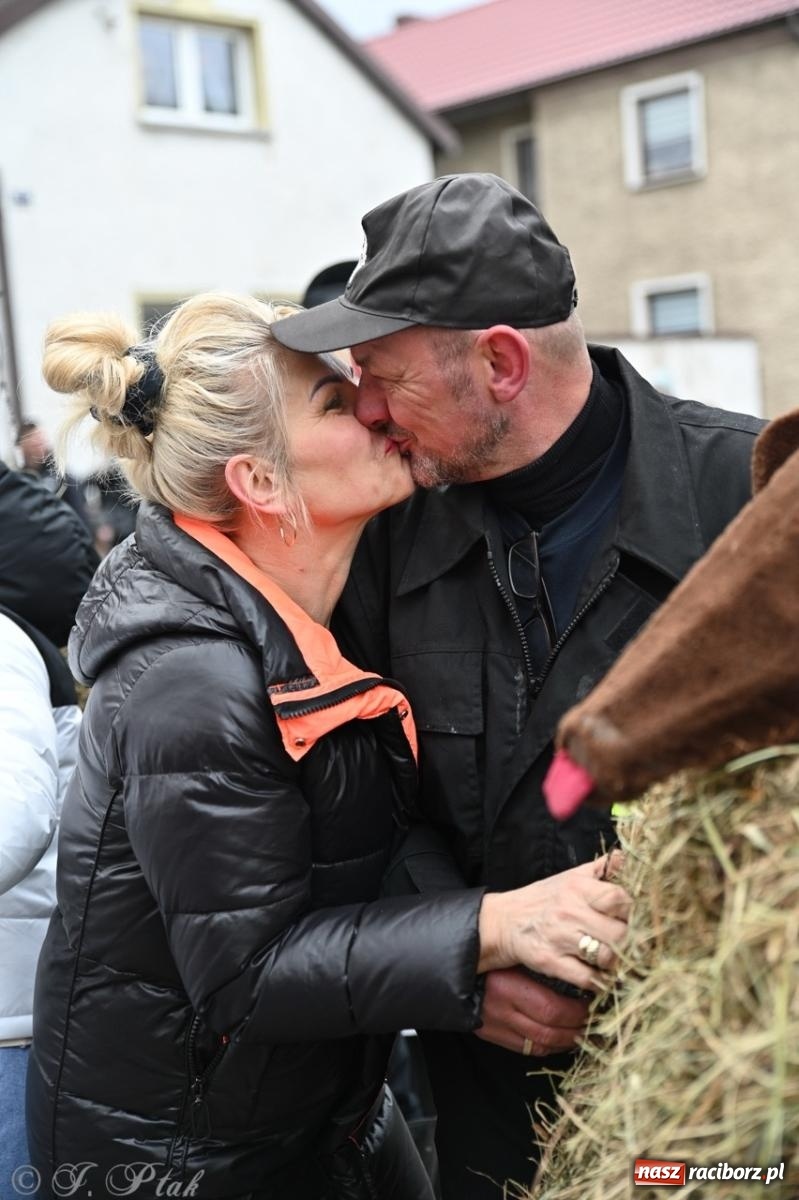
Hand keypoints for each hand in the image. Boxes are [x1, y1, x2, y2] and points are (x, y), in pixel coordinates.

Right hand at [474, 966, 588, 1054]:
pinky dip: (549, 1047)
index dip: (577, 1012)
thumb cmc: (489, 955)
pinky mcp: (493, 1035)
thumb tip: (578, 973)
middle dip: (577, 1029)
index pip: (552, 1008)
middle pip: (549, 1031)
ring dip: (567, 1042)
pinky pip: (527, 1049)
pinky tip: (562, 1039)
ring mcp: (496, 1027)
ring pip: (541, 1045)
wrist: (453, 968)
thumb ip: (540, 965)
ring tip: (584, 1032)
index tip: (592, 1003)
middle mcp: (502, 1010)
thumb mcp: (513, 955)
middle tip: (595, 1021)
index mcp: (509, 986)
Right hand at [477, 851, 629, 992]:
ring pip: (606, 957)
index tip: (632, 918)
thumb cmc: (546, 898)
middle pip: (619, 932)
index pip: (619, 898)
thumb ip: (602, 868)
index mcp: (578, 887)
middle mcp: (569, 911)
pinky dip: (599, 980)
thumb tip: (625, 856)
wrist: (506, 920)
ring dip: (615, 962)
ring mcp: (560, 938)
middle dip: (629, 941)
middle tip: (628, 943)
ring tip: (614, 958)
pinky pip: (587, 978)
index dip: (633, 911)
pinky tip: (599, 974)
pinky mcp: (551, 962)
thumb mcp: (572, 876)